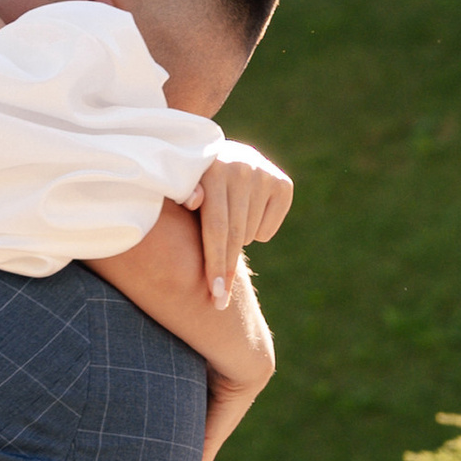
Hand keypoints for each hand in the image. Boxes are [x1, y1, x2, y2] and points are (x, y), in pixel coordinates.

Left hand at [188, 144, 292, 306]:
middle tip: (219, 302)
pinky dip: (254, 233)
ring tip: (221, 226)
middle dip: (227, 271)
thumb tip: (194, 200)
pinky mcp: (282, 184)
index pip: (217, 228)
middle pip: (235, 236)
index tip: (216, 295)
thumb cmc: (188, 184)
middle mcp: (241, 168)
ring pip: (249, 235)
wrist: (217, 158)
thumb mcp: (178, 189)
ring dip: (235, 243)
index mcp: (212, 170)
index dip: (216, 263)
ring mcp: (264, 174)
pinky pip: (267, 230)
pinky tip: (242, 216)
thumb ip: (181, 197)